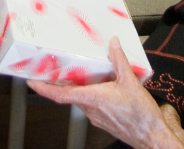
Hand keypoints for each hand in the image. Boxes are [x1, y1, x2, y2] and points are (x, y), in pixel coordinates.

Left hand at [30, 38, 183, 148]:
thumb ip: (119, 61)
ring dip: (78, 87)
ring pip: (81, 98)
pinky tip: (102, 85)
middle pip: (69, 94)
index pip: (60, 94)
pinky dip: (91, 93)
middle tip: (52, 69)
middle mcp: (91, 109)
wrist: (152, 137)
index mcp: (93, 98)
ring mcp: (96, 116)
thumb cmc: (141, 117)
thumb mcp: (131, 82)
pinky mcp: (103, 120)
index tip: (31, 80)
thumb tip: (113, 45)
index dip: (43, 87)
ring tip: (81, 72)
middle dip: (60, 82)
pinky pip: (91, 104)